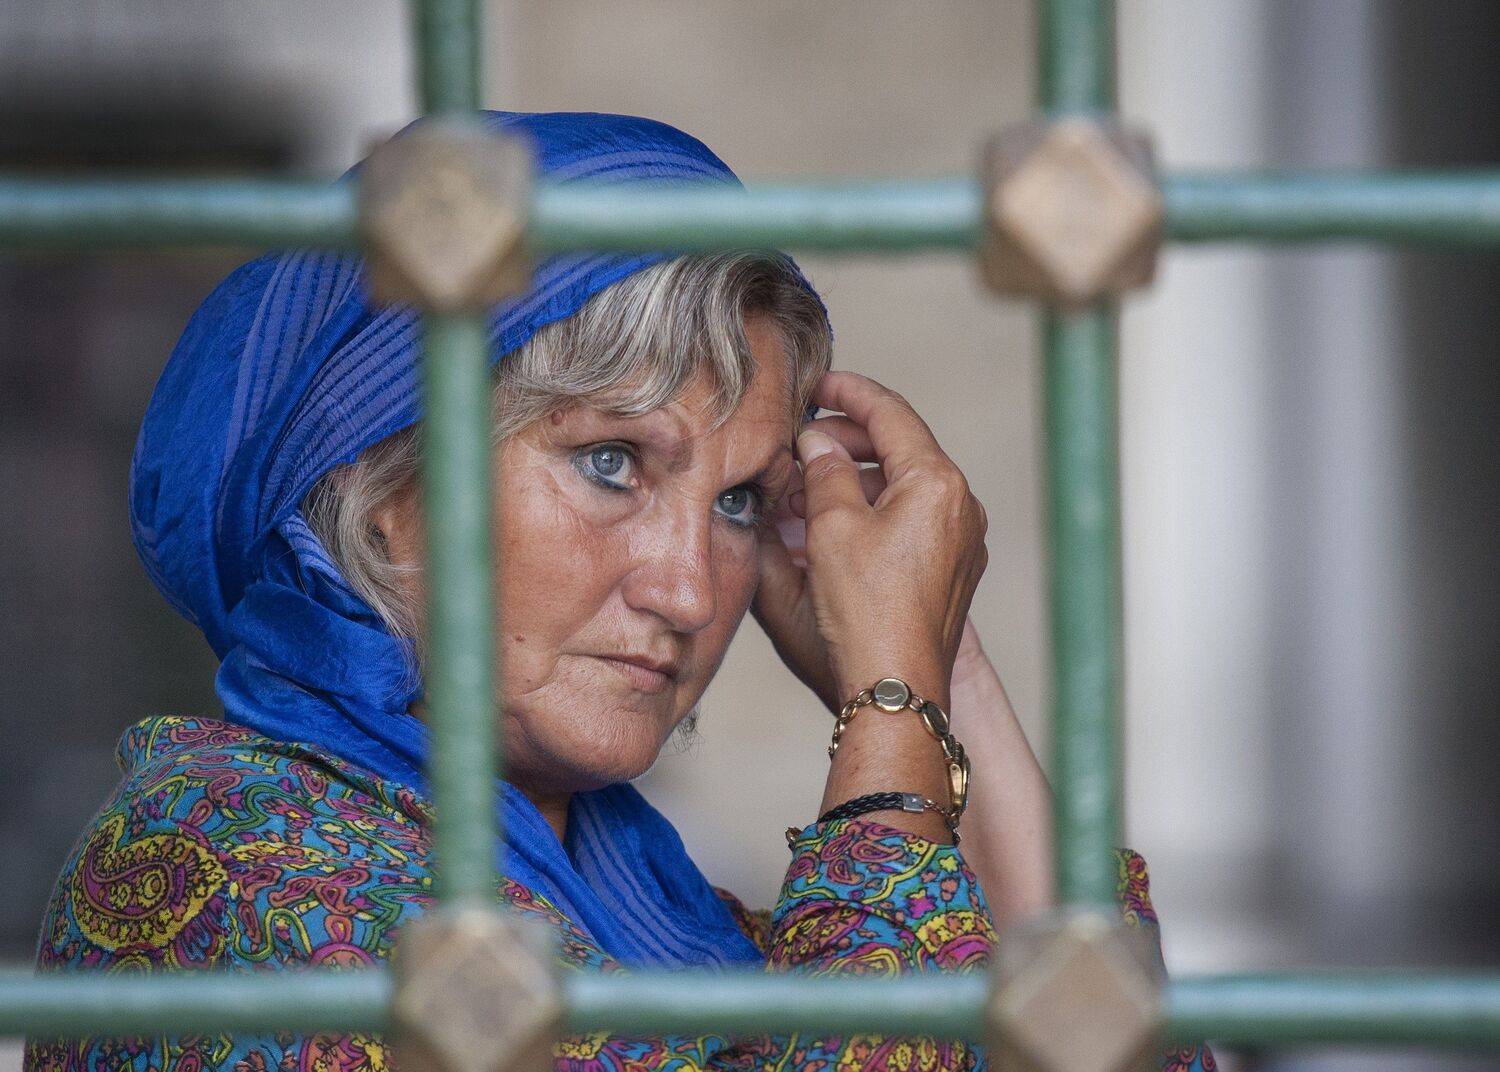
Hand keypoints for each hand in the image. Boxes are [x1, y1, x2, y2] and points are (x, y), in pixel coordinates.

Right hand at [752, 371, 987, 709]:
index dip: (849, 392)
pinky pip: (911, 520)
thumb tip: (819, 443)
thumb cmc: (866, 613)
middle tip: (802, 441)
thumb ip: (825, 471)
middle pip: (900, 448)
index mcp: (938, 483)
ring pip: (903, 486)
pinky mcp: (951, 570)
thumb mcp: (831, 527)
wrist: (896, 687)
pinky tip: (833, 523)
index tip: (819, 384)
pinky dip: (873, 510)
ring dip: (855, 479)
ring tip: (806, 489)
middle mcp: (961, 506)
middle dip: (846, 440)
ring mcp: (961, 540)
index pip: (892, 413)